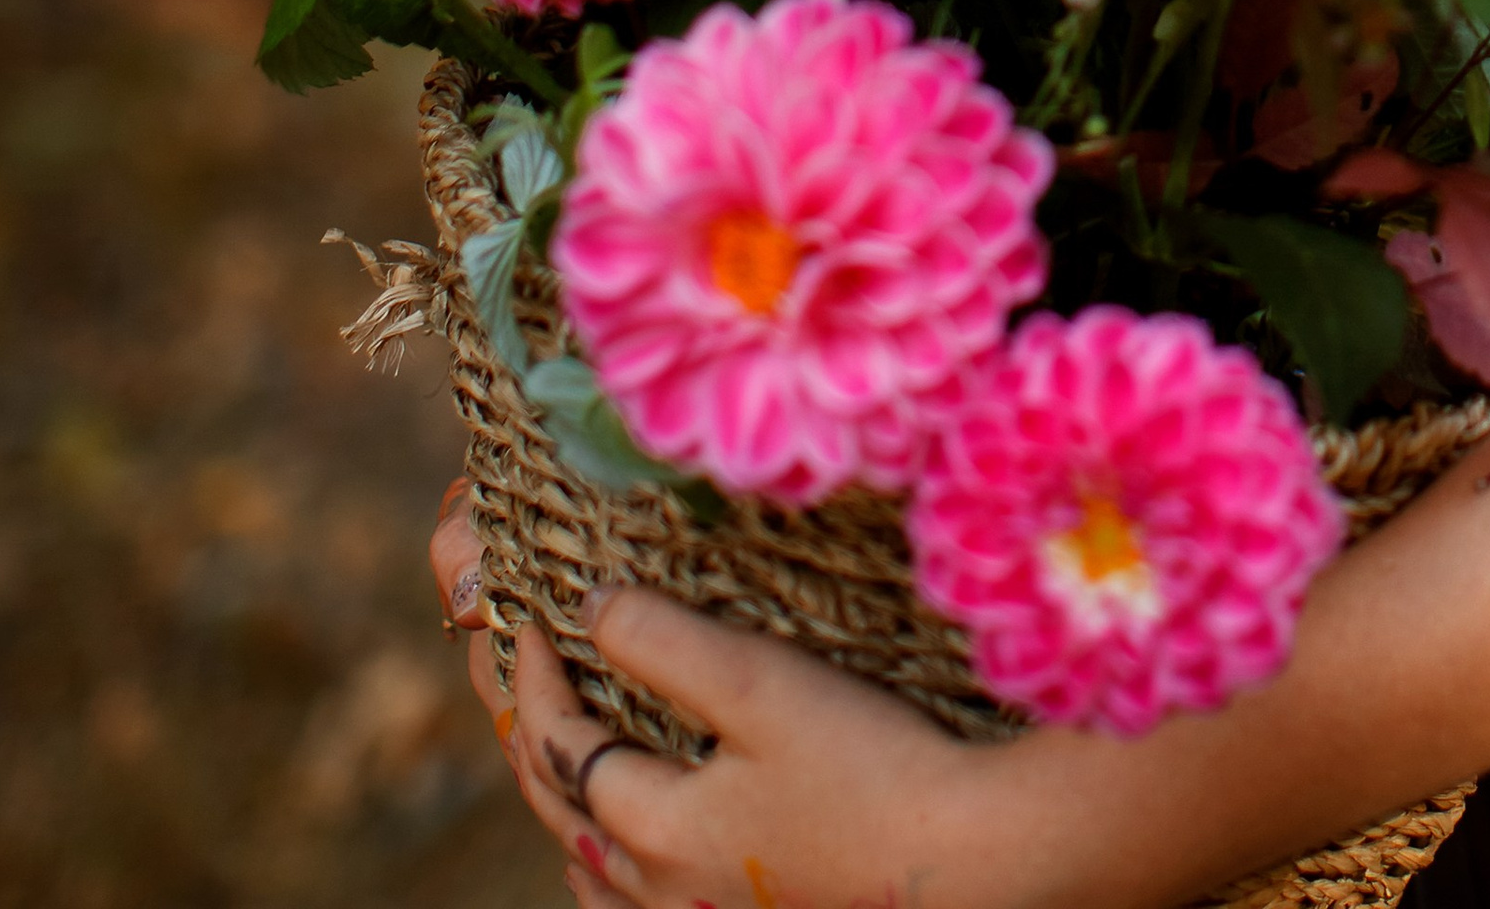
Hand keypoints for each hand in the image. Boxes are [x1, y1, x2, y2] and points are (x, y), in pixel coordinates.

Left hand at [430, 482, 998, 908]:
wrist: (967, 859)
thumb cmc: (869, 765)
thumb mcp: (760, 685)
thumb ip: (667, 644)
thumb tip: (589, 608)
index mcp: (659, 828)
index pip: (561, 749)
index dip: (534, 680)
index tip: (529, 619)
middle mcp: (666, 892)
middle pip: (566, 819)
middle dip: (535, 744)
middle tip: (523, 680)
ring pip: (598, 878)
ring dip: (568, 817)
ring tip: (562, 771)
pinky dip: (613, 873)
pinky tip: (632, 859)